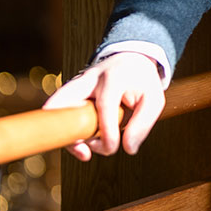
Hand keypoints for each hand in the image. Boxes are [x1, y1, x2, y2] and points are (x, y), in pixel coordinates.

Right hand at [44, 52, 165, 160]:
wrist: (130, 59)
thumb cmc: (142, 82)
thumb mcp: (154, 99)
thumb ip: (143, 124)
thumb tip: (128, 149)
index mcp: (114, 77)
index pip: (105, 106)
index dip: (106, 132)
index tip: (112, 149)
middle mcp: (89, 79)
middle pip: (63, 99)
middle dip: (65, 127)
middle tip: (83, 150)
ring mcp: (76, 85)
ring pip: (56, 108)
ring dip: (66, 134)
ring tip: (85, 151)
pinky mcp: (70, 94)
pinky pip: (61, 115)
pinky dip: (67, 132)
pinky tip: (82, 146)